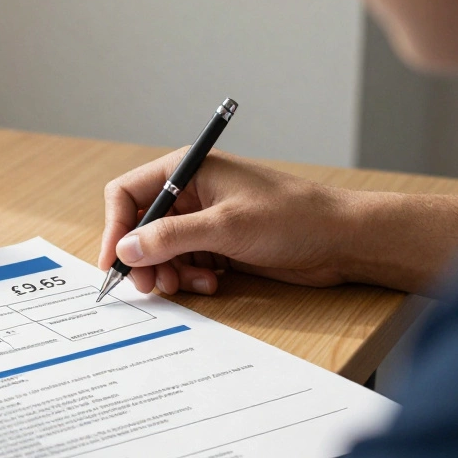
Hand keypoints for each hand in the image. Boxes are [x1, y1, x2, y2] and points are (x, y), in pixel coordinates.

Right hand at [99, 148, 351, 295]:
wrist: (342, 240)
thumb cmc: (291, 217)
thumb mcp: (225, 227)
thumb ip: (171, 238)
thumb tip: (125, 249)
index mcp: (188, 170)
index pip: (129, 193)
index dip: (116, 227)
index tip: (114, 262)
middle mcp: (191, 192)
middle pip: (142, 226)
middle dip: (142, 258)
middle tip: (149, 287)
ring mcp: (205, 219)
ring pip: (161, 249)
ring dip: (167, 271)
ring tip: (186, 285)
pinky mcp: (219, 243)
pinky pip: (185, 262)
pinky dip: (189, 276)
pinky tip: (210, 283)